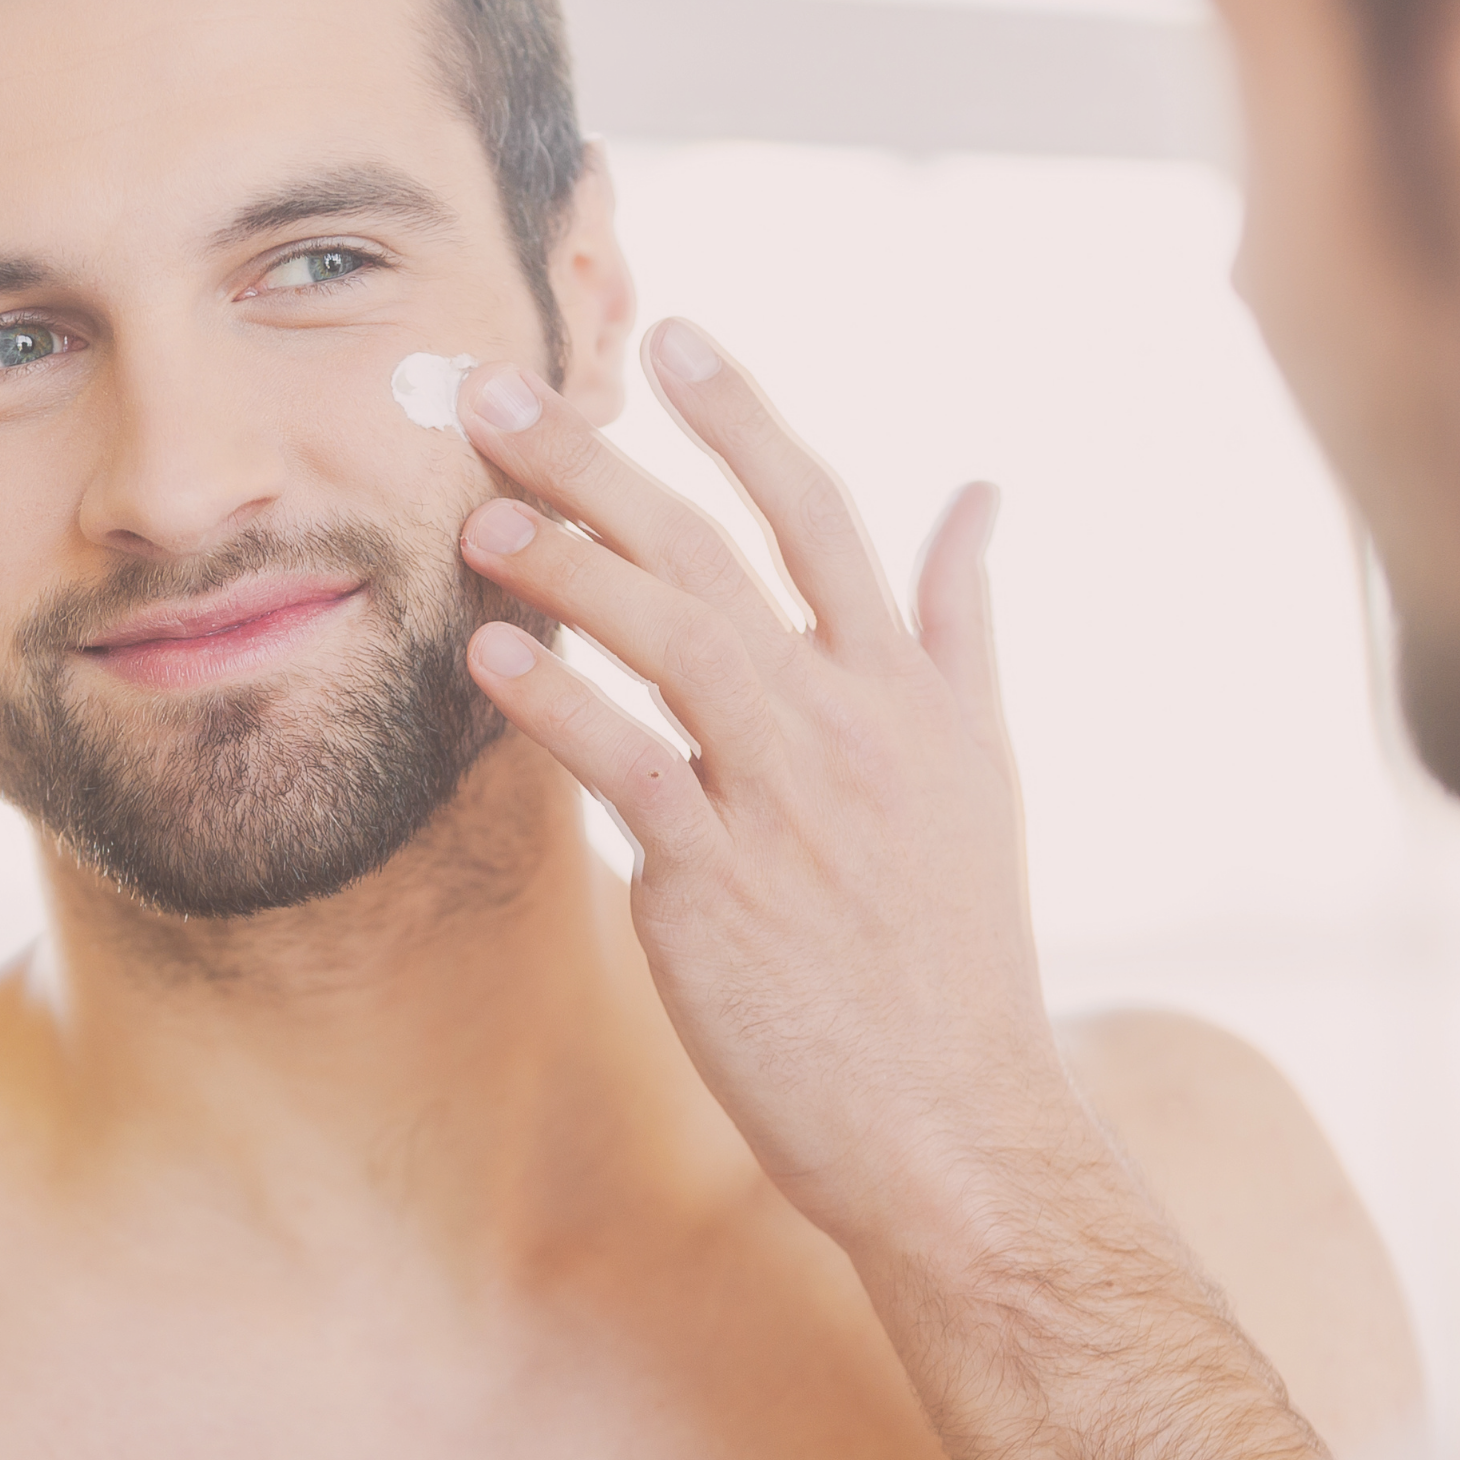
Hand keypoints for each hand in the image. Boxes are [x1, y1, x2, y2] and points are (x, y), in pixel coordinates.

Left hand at [453, 318, 1095, 1246]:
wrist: (956, 1122)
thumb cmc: (954, 951)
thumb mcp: (982, 768)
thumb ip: (957, 623)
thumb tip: (978, 495)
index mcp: (911, 688)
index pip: (820, 514)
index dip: (743, 417)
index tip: (671, 337)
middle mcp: (851, 722)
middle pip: (711, 551)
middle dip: (596, 460)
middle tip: (494, 391)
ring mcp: (786, 800)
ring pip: (670, 637)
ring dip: (565, 562)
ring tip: (476, 515)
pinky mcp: (720, 885)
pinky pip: (626, 765)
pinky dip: (557, 702)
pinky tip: (491, 655)